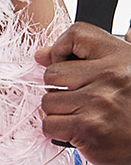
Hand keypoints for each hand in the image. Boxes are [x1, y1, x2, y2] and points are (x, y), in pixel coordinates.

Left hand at [36, 23, 130, 164]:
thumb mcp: (124, 70)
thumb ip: (90, 56)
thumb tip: (42, 55)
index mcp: (119, 56)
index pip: (76, 34)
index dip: (61, 49)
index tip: (63, 63)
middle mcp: (109, 75)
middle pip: (52, 73)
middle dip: (57, 88)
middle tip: (74, 98)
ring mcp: (97, 102)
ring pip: (48, 102)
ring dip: (58, 112)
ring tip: (78, 115)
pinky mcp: (86, 128)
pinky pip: (49, 125)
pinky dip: (57, 130)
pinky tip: (75, 129)